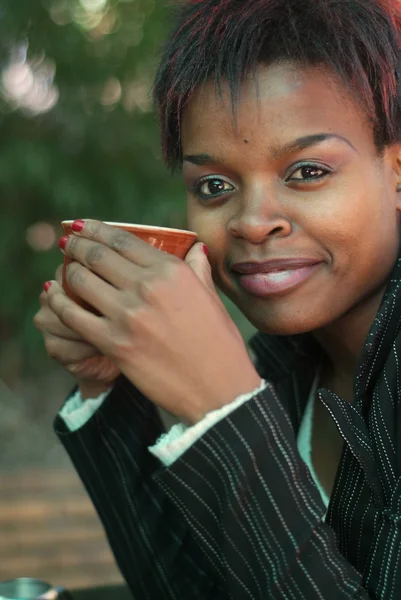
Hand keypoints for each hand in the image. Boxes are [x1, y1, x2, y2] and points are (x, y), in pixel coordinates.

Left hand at [46, 220, 260, 422]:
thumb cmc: (220, 344)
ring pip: (81, 280)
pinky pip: (74, 315)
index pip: (124, 239)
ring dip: (68, 271)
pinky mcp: (114, 343)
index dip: (97, 229)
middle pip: (97, 255)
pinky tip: (55, 298)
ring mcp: (128, 315)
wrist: (218, 389)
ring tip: (64, 269)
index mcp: (172, 271)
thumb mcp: (212, 298)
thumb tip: (195, 248)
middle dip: (77, 244)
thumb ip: (197, 269)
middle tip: (68, 242)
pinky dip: (60, 303)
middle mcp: (147, 286)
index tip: (84, 226)